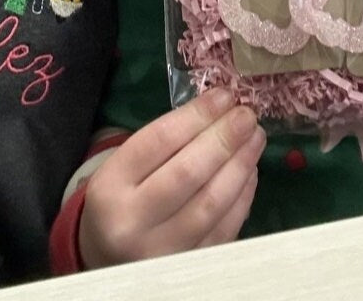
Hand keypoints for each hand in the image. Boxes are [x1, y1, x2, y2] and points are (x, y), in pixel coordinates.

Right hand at [78, 89, 264, 267]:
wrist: (107, 258)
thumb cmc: (120, 199)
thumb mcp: (123, 167)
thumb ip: (163, 142)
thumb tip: (218, 109)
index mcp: (110, 186)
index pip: (160, 141)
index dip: (197, 115)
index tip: (224, 96)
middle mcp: (132, 221)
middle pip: (188, 173)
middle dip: (224, 138)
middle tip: (247, 115)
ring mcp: (161, 250)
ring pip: (211, 203)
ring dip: (240, 165)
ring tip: (255, 138)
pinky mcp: (188, 266)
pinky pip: (224, 229)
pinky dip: (242, 197)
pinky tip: (250, 172)